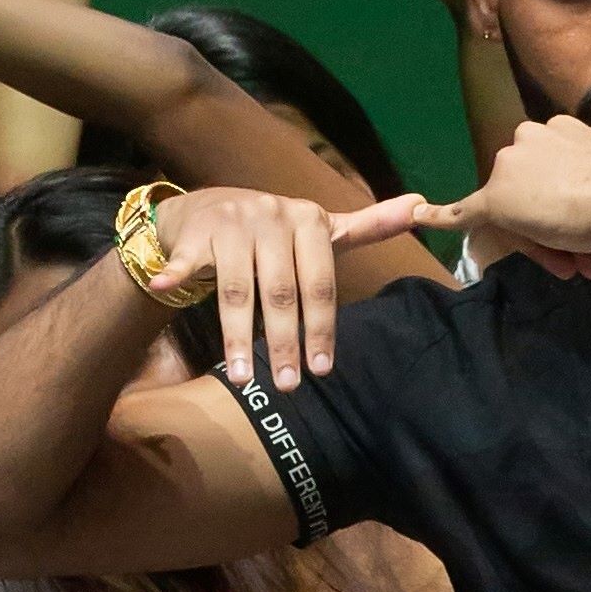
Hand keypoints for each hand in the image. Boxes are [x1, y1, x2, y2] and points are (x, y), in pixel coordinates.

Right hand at [137, 182, 420, 383]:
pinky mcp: (196, 233)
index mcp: (309, 220)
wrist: (208, 208)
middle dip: (284, 342)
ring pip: (237, 289)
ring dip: (238, 335)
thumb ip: (368, 225)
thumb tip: (422, 205)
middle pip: (281, 292)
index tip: (321, 370)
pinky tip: (168, 288)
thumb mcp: (321, 229)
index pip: (321, 283)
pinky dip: (176, 273)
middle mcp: (272, 216)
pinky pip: (188, 260)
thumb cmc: (273, 232)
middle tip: (288, 386)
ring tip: (243, 377)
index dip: (321, 328)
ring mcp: (232, 223)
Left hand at [428, 106, 590, 279]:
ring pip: (515, 211)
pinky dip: (440, 216)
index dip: (571, 201)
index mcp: (558, 127)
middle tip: (586, 252)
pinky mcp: (495, 200)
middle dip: (556, 224)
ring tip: (575, 263)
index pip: (551, 170)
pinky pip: (463, 211)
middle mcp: (526, 137)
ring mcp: (509, 167)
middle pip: (529, 190)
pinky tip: (417, 217)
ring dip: (542, 239)